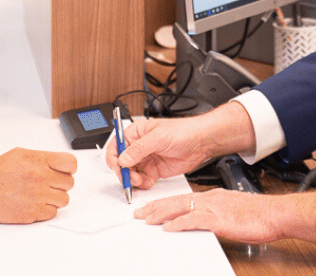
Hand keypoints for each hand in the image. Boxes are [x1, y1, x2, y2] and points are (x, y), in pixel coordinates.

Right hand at [0, 148, 76, 222]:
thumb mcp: (20, 154)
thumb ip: (42, 157)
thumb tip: (60, 163)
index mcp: (37, 160)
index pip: (71, 164)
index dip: (68, 169)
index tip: (63, 172)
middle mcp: (39, 177)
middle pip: (69, 183)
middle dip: (60, 184)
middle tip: (48, 184)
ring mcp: (37, 196)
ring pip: (64, 199)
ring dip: (55, 198)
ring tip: (41, 194)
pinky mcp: (32, 212)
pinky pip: (53, 212)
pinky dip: (46, 209)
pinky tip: (35, 203)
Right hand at [105, 103, 255, 188]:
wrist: (202, 142)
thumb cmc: (183, 131)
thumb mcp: (159, 137)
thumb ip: (139, 149)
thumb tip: (123, 159)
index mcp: (135, 134)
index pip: (116, 147)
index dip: (114, 159)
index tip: (119, 168)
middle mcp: (138, 147)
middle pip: (121, 164)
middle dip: (125, 173)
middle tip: (132, 178)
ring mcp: (146, 159)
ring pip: (131, 174)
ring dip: (134, 180)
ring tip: (143, 180)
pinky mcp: (154, 170)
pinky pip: (142, 180)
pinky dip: (143, 184)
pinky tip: (150, 181)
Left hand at [135, 189, 315, 244]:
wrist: (275, 214)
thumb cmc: (258, 214)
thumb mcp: (232, 212)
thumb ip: (217, 215)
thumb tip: (205, 221)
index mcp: (213, 197)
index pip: (183, 198)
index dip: (165, 203)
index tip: (151, 208)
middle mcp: (211, 199)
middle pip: (177, 201)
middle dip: (156, 206)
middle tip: (139, 212)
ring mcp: (214, 208)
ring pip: (181, 208)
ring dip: (161, 213)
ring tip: (146, 218)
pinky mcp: (219, 219)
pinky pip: (194, 220)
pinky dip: (179, 223)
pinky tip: (168, 227)